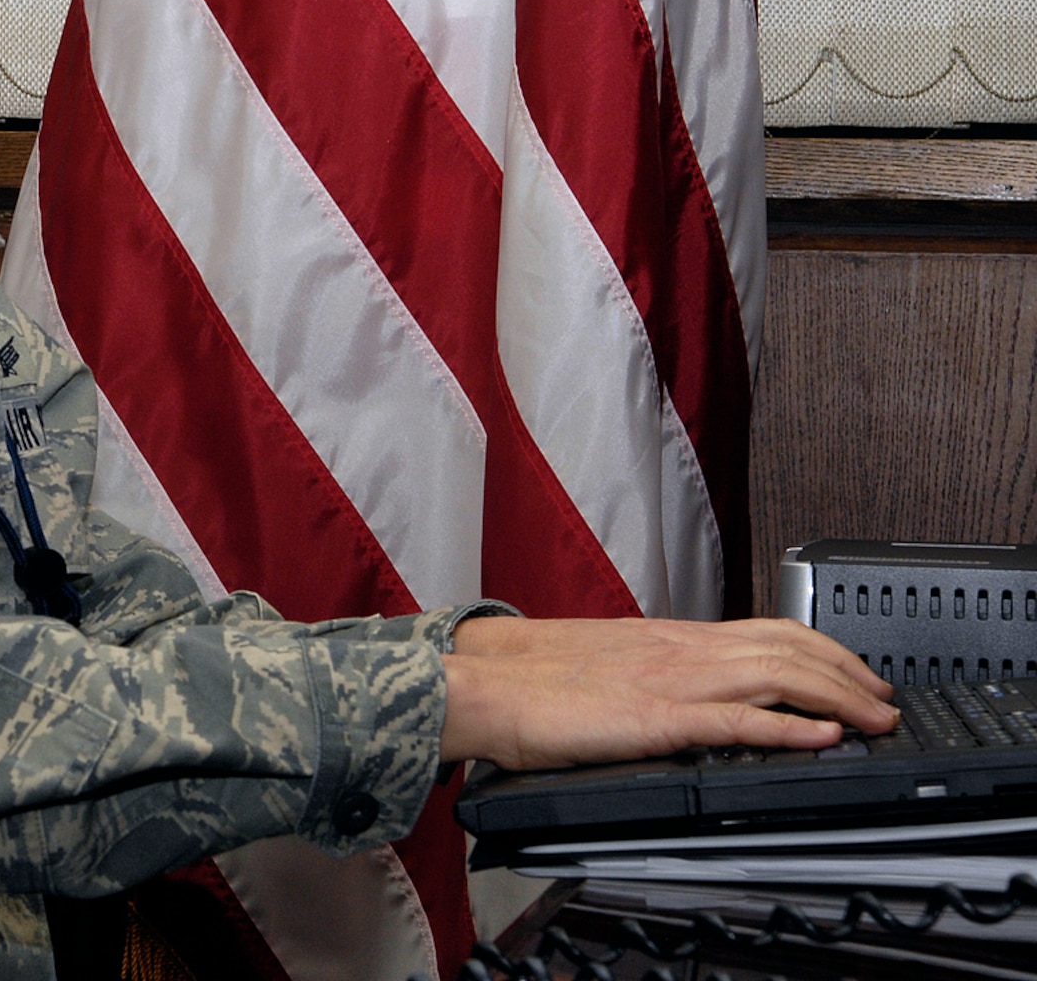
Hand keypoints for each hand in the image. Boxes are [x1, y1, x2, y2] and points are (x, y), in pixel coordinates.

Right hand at [439, 614, 898, 770]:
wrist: (482, 680)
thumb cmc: (530, 678)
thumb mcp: (607, 665)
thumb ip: (653, 673)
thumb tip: (686, 694)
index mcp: (668, 637)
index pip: (767, 630)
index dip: (824, 649)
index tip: (856, 673)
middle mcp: (679, 649)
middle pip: (788, 647)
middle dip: (849, 673)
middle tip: (885, 700)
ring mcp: (670, 680)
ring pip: (777, 675)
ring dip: (838, 697)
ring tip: (875, 720)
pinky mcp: (656, 718)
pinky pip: (738, 722)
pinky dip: (790, 729)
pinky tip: (822, 738)